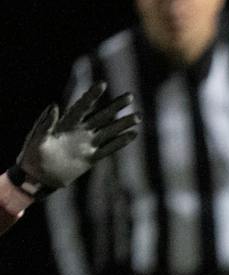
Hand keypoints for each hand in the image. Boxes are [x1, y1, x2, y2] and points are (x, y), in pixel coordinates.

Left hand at [13, 82, 138, 195]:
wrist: (39, 176)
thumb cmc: (33, 156)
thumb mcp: (36, 138)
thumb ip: (45, 123)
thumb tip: (54, 106)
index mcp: (65, 124)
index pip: (82, 106)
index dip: (92, 96)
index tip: (103, 84)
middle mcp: (79, 131)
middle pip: (101, 116)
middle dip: (115, 106)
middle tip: (130, 97)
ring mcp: (86, 144)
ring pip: (109, 131)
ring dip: (123, 124)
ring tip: (138, 116)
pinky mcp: (91, 158)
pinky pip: (109, 149)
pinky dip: (121, 142)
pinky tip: (133, 135)